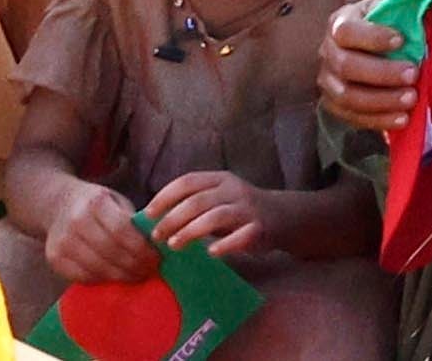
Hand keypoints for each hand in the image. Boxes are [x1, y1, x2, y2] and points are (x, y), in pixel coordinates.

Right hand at [40, 178, 161, 283]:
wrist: (58, 205)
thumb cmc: (95, 204)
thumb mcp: (115, 201)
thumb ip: (132, 221)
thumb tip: (158, 246)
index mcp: (95, 202)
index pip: (122, 230)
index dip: (142, 248)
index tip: (156, 258)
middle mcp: (76, 221)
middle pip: (111, 252)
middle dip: (135, 266)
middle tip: (150, 271)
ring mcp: (62, 241)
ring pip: (98, 268)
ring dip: (122, 276)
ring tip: (137, 275)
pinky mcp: (55, 258)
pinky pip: (84, 276)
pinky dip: (103, 280)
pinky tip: (116, 277)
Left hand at [143, 170, 274, 255]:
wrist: (284, 216)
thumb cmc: (239, 210)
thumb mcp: (218, 198)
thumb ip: (194, 205)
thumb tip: (154, 220)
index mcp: (219, 179)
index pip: (187, 182)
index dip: (165, 197)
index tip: (147, 215)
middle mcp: (233, 190)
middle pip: (197, 201)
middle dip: (172, 218)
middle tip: (156, 236)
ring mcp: (247, 209)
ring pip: (215, 216)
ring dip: (191, 231)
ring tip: (174, 246)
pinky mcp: (260, 228)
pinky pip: (241, 236)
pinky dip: (225, 245)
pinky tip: (211, 253)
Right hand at [316, 2, 417, 135]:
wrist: (372, 49)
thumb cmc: (386, 27)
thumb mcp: (392, 12)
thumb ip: (404, 15)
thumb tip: (423, 25)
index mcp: (339, 23)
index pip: (347, 31)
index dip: (373, 37)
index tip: (401, 40)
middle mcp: (327, 52)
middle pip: (346, 66)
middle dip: (383, 73)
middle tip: (413, 74)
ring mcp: (328, 82)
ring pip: (348, 96)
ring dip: (383, 100)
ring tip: (412, 98)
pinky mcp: (335, 106)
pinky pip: (354, 117)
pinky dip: (380, 120)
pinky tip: (403, 118)